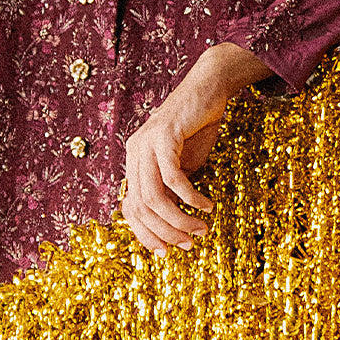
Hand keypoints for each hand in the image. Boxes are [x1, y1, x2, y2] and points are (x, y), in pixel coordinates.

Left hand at [121, 42, 271, 253]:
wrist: (210, 87)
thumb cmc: (197, 126)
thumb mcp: (182, 164)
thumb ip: (172, 189)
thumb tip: (174, 228)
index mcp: (134, 160)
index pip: (130, 209)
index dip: (146, 235)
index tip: (168, 252)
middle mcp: (134, 151)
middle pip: (140, 207)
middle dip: (165, 232)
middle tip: (189, 244)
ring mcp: (146, 142)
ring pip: (154, 196)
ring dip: (179, 220)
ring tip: (201, 229)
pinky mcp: (165, 134)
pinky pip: (174, 177)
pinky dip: (190, 197)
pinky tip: (206, 205)